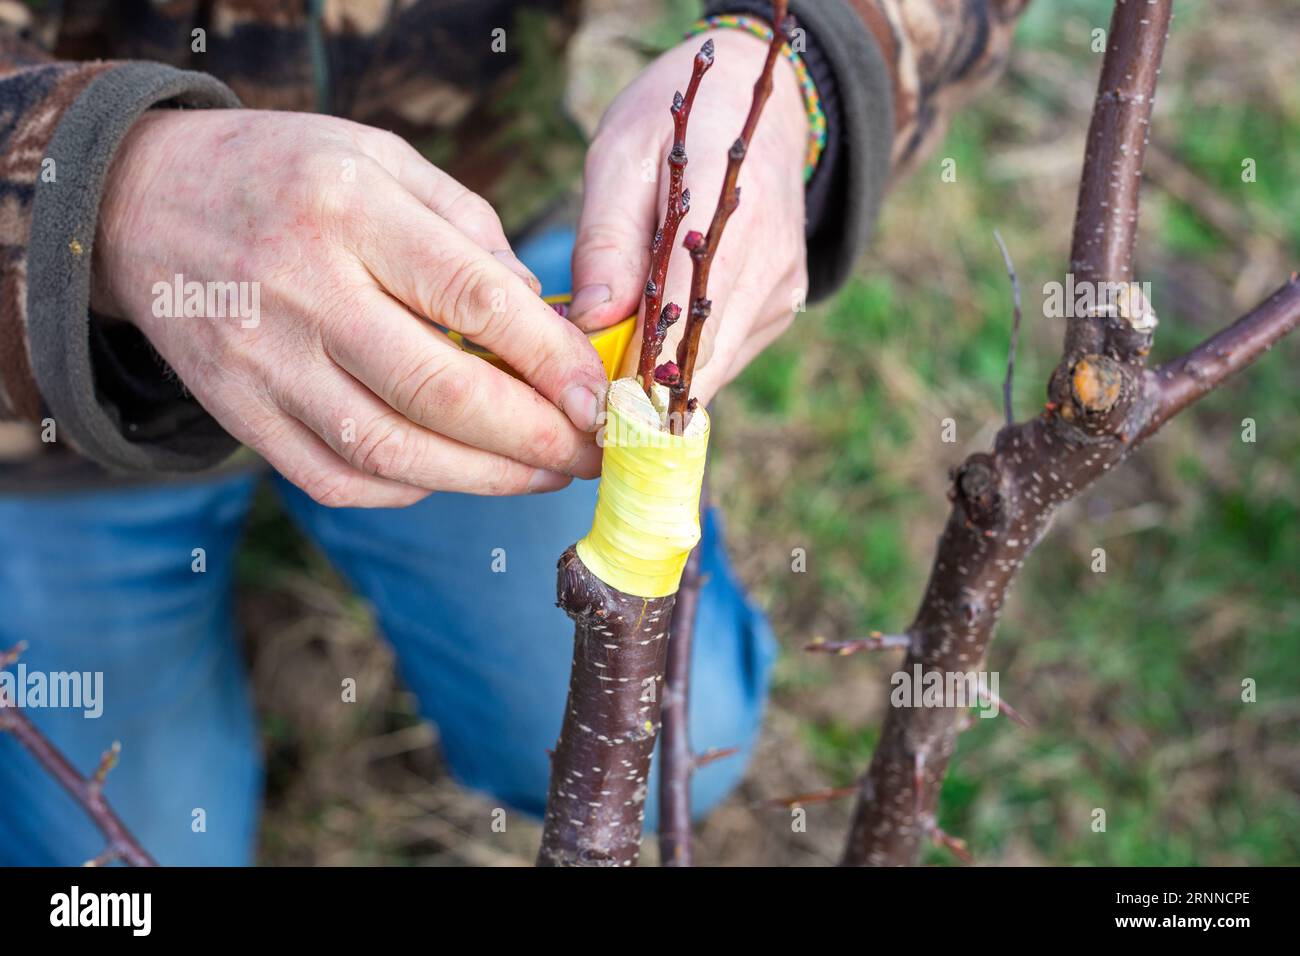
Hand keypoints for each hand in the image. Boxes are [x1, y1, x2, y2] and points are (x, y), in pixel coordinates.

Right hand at [93, 110, 608, 506]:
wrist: (143, 204)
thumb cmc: (291, 177)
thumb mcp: (382, 158)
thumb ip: (469, 229)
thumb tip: (544, 320)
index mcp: (349, 208)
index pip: (471, 297)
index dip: (548, 358)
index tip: (597, 396)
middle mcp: (301, 289)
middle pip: (436, 390)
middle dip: (532, 436)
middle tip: (590, 452)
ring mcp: (261, 360)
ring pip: (388, 449)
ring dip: (484, 478)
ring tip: (544, 474)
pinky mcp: (238, 412)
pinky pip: (335, 477)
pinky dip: (409, 488)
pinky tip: (457, 474)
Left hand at [570, 29, 809, 402]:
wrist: (760, 112)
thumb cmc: (675, 130)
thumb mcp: (620, 159)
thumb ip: (607, 241)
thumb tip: (592, 321)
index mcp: (725, 208)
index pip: (681, 311)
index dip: (637, 367)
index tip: (592, 402)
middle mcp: (767, 257)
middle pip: (701, 356)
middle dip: (643, 392)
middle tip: (589, 410)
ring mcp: (781, 287)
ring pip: (715, 367)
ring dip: (662, 383)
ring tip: (611, 378)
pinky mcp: (783, 306)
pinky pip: (728, 356)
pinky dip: (686, 365)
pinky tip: (651, 350)